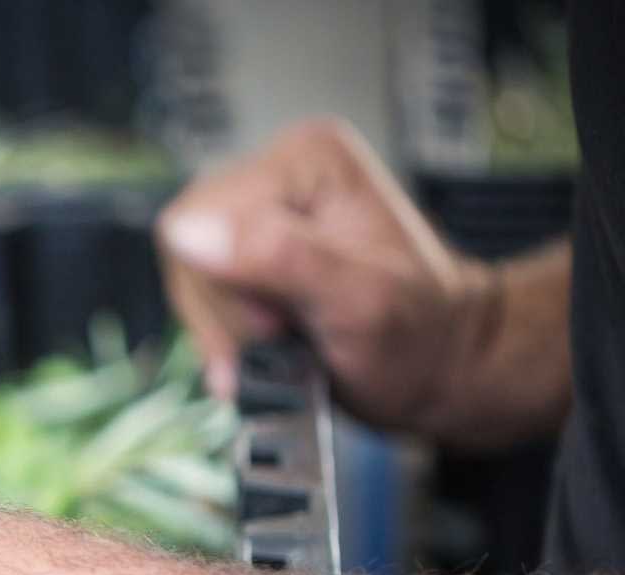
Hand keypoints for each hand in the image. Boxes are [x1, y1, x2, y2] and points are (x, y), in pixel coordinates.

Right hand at [157, 118, 498, 440]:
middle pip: (188, 247)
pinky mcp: (249, 246)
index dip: (226, 287)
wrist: (437, 364)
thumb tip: (190, 232)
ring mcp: (261, 210)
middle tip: (286, 336)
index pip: (200, 219)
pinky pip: (201, 291)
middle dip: (227, 314)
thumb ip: (280, 256)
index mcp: (306, 159)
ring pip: (190, 276)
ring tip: (282, 345)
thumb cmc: (416, 336)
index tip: (281, 323)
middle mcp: (277, 171)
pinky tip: (265, 348)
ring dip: (226, 330)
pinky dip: (225, 334)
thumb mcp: (359, 300)